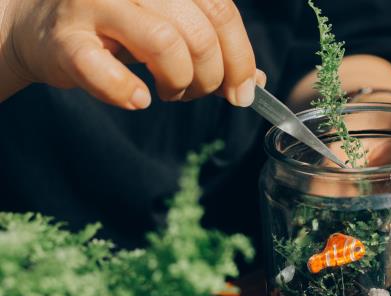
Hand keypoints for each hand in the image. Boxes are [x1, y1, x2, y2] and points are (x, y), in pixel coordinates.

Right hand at [0, 0, 264, 108]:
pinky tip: (139, 98)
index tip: (243, 92)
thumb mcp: (171, 28)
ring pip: (164, 44)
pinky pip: (105, 70)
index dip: (241, 57)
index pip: (221, 10)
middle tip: (198, 91)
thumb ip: (212, 49)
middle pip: (200, 32)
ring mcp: (95, 3)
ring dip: (179, 83)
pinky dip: (129, 92)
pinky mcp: (66, 38)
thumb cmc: (118, 29)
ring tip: (169, 91)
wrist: (43, 27)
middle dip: (211, 76)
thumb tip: (255, 82)